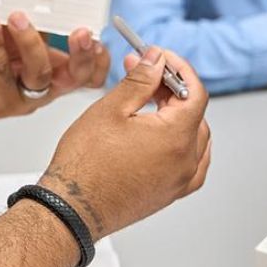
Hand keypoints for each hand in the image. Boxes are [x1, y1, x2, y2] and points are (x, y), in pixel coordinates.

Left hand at [0, 11, 109, 128]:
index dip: (99, 58)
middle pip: (76, 78)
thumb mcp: (2, 26)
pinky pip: (3, 73)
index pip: (86, 70)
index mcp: (49, 65)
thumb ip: (22, 15)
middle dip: (83, 55)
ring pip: (40, 75)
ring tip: (17, 17)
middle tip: (80, 33)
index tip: (96, 34)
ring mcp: (20, 96)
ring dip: (31, 42)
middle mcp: (40, 84)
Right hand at [38, 47, 210, 239]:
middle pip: (193, 112)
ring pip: (194, 136)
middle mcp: (185, 162)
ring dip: (177, 113)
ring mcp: (179, 181)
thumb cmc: (85, 164)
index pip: (194, 91)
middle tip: (144, 72)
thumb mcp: (112, 108)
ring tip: (148, 100)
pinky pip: (191, 162)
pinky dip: (183, 141)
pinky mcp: (169, 193)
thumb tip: (156, 60)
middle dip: (170, 87)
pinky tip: (162, 133)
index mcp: (175, 138)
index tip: (161, 57)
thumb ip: (140, 80)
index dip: (179, 68)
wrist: (71, 208)